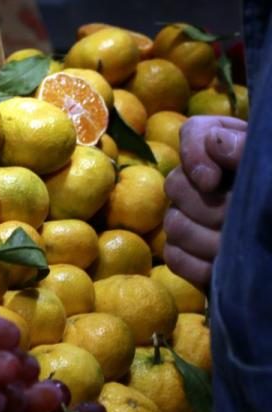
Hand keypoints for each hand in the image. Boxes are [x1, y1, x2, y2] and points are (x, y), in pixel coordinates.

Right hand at [163, 115, 246, 289]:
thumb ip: (250, 150)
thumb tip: (216, 142)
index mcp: (234, 149)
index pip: (193, 133)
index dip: (193, 155)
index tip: (212, 181)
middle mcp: (207, 180)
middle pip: (175, 183)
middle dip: (206, 208)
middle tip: (239, 222)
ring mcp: (194, 217)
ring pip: (173, 224)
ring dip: (205, 240)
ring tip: (236, 248)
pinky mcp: (191, 252)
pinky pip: (174, 256)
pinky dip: (196, 265)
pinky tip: (221, 266)